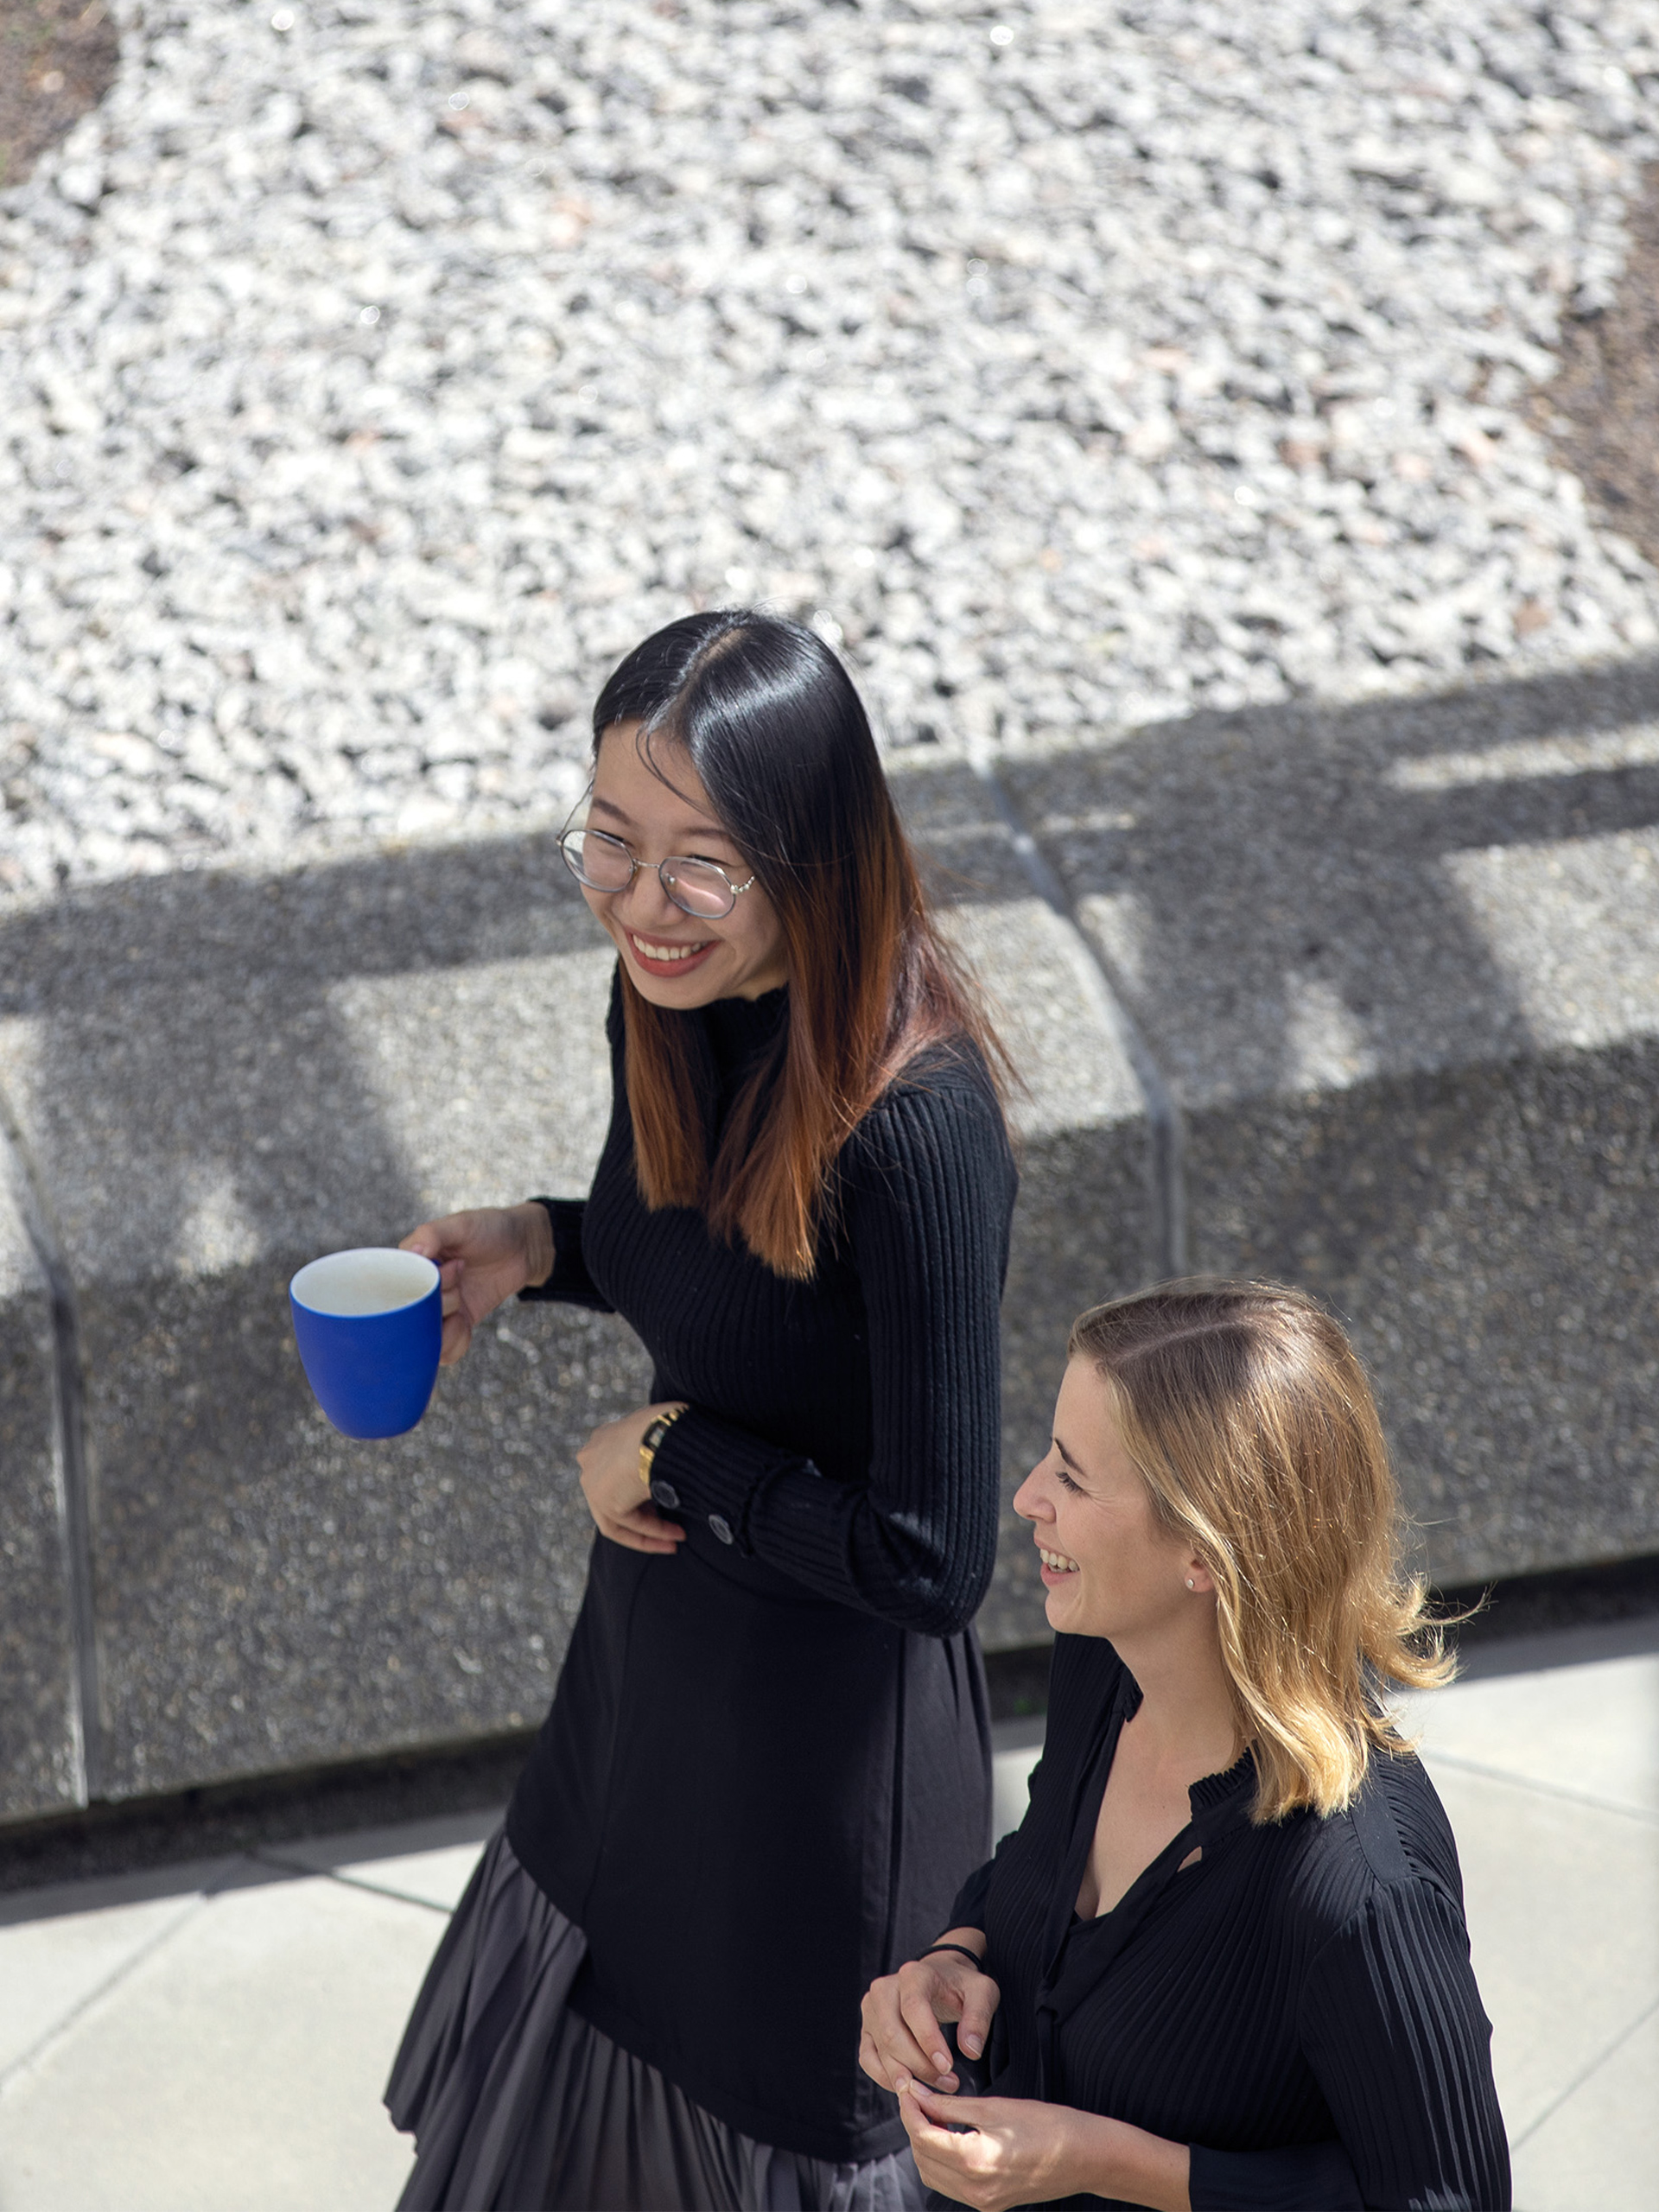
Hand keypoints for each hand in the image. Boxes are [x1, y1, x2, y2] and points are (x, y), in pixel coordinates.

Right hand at [400, 1204, 552, 1365]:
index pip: (393, 1289)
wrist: (522, 1246)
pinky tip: (465, 1325)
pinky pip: (445, 1350)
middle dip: (437, 1304)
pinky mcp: (457, 1323)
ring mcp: (438, 1309)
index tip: (445, 1273)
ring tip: (461, 1305)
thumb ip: (433, 1234)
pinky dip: (454, 1343)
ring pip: (423, 1339)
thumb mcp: (460, 1225)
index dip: (418, 1289)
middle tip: (459, 1279)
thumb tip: (415, 1252)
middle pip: (410, 1317)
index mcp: (411, 1264)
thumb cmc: (488, 1228)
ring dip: (443, 1328)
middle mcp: (419, 1290)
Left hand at [577, 1404, 688, 1556]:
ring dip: (649, 1531)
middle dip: (644, 1515)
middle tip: (669, 1526)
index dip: (639, 1489)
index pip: (616, 1472)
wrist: (661, 1432)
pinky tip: (675, 1535)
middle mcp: (590, 1460)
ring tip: (676, 1538)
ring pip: (618, 1518)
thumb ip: (655, 1448)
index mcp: (603, 1438)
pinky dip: (654, 1531)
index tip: (662, 1498)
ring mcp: (593, 1482)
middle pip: (613, 1497)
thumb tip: (676, 1460)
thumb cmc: (668, 1425)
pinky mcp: (605, 1501)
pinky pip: (631, 1524)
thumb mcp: (658, 1430)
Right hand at [860, 1937, 999, 2092]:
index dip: (929, 2042)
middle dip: (921, 2066)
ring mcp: (871, 2009)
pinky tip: (911, 2085)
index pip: (913, 2009)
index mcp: (913, 1974)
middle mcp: (885, 1989)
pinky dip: (886, 2078)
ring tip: (937, 2085)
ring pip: (880, 2051)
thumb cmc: (961, 1987)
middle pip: (893, 2035)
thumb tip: (970, 2051)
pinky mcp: (867, 2027)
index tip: (948, 2067)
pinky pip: (868, 2059)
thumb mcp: (982, 1993)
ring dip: (907, 2077)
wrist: (940, 1980)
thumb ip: (978, 2018)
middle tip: (949, 2082)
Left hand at [896, 2081, 1191, 2211]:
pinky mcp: (990, 2203)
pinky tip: (949, 2134)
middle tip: (916, 2093)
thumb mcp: (995, 2107)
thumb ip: (952, 2105)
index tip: (906, 2082)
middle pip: (923, 2156)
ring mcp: (982, 2202)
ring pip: (933, 2174)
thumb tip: (918, 2095)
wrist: (1087, 2157)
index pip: (923, 2135)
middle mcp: (975, 2190)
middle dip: (914, 2123)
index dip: (909, 2106)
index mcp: (975, 2162)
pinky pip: (951, 2183)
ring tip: (931, 2110)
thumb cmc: (1048, 2125)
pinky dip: (941, 2159)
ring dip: (925, 2143)